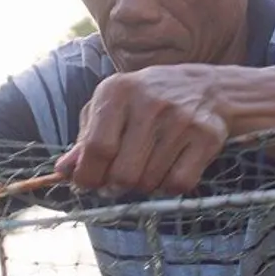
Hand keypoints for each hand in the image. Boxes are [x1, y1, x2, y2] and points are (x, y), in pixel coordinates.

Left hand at [54, 65, 228, 195]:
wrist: (211, 88)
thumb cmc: (149, 100)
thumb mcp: (112, 107)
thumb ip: (85, 138)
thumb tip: (63, 172)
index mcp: (118, 91)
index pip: (96, 149)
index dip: (88, 176)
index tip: (88, 184)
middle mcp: (149, 102)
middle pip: (123, 174)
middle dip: (116, 187)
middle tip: (118, 181)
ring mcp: (181, 120)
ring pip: (149, 182)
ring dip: (144, 186)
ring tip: (147, 167)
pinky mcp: (206, 137)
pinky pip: (178, 184)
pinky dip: (169, 186)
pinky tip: (170, 169)